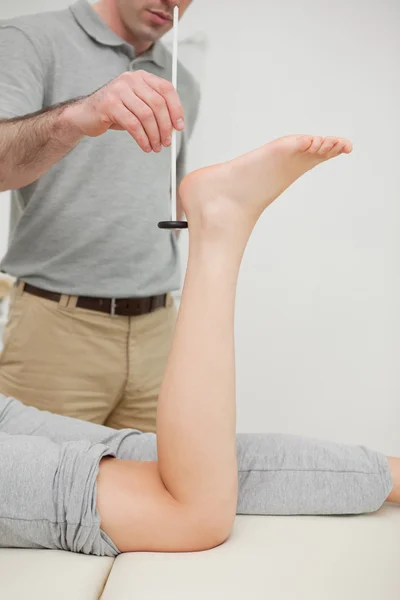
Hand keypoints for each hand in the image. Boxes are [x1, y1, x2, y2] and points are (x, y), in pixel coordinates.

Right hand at [64, 71, 184, 152]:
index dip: (176, 109)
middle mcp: (130, 79)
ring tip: (155, 147)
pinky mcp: (109, 104)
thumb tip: (175, 127)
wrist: (86, 115)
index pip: (166, 89)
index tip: (179, 127)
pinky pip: (133, 124)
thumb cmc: (116, 112)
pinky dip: (142, 139)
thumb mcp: (138, 107)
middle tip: (166, 143)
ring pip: (146, 115)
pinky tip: (145, 146)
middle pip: (158, 104)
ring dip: (154, 135)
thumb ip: (156, 111)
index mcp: (141, 77)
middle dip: (165, 127)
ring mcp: (118, 90)